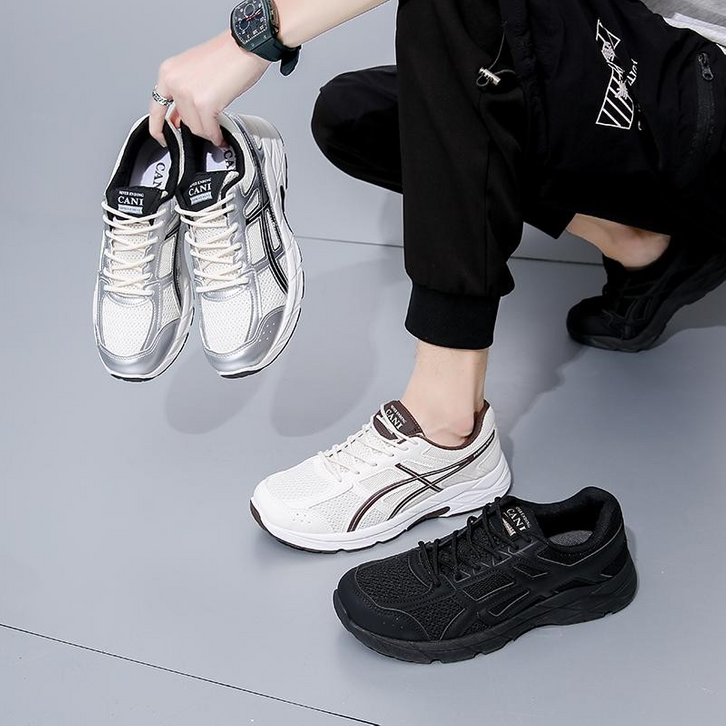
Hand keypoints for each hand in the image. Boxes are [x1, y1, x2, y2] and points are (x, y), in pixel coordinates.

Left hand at [150, 31, 271, 146]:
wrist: (246, 46)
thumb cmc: (227, 55)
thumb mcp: (195, 72)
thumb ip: (184, 94)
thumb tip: (181, 118)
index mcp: (169, 72)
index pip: (156, 107)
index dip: (158, 127)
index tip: (162, 137)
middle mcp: (174, 81)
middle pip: (182, 121)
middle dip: (198, 126)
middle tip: (209, 126)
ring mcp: (188, 93)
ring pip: (196, 128)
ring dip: (209, 132)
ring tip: (217, 129)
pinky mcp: (204, 103)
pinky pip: (209, 130)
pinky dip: (216, 136)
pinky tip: (220, 136)